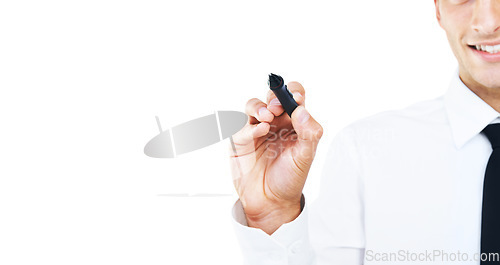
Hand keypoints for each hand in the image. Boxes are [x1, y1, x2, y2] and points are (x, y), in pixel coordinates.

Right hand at [230, 81, 322, 234]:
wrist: (270, 202)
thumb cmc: (289, 178)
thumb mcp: (306, 156)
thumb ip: (309, 132)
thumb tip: (302, 110)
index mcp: (294, 123)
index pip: (294, 97)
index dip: (294, 92)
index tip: (296, 98)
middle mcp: (275, 123)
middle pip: (272, 97)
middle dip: (275, 96)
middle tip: (278, 107)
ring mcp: (256, 130)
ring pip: (254, 106)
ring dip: (259, 106)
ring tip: (267, 116)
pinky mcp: (240, 139)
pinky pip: (241, 125)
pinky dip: (250, 126)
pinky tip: (260, 130)